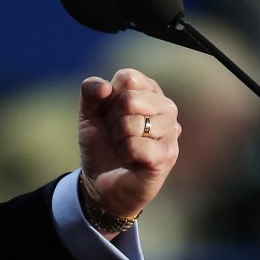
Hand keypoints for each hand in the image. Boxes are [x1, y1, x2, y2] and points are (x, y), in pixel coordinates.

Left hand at [78, 68, 180, 224]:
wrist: (102, 182)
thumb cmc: (101, 144)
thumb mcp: (89, 114)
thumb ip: (90, 91)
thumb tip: (105, 87)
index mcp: (149, 91)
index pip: (127, 77)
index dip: (108, 97)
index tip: (109, 113)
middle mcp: (166, 107)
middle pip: (129, 99)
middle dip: (112, 119)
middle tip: (116, 134)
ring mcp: (171, 132)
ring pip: (131, 123)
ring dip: (118, 138)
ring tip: (124, 147)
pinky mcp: (168, 156)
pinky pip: (135, 145)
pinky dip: (124, 154)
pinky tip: (131, 160)